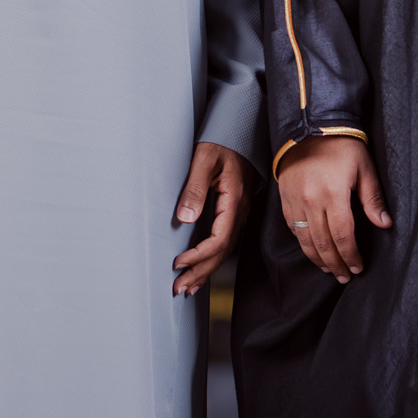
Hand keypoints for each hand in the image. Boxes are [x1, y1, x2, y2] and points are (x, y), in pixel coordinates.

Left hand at [172, 141, 255, 295]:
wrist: (239, 128)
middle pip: (223, 252)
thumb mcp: (204, 159)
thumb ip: (195, 188)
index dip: (199, 255)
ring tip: (189, 287)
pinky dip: (212, 259)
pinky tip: (202, 267)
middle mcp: (239, 211)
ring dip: (206, 270)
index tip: (178, 263)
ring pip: (225, 250)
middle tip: (180, 289)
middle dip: (201, 272)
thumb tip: (186, 218)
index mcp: (234, 201)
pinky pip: (225, 241)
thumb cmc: (222, 141)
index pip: (219, 239)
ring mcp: (238, 212)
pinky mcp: (233, 210)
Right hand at [277, 136, 391, 282]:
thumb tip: (384, 224)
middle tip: (345, 276)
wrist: (309, 127)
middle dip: (336, 264)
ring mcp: (295, 201)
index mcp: (333, 194)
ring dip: (319, 259)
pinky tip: (313, 251)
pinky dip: (303, 244)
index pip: (343, 236)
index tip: (358, 267)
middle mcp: (311, 201)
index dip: (351, 255)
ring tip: (330, 270)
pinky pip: (293, 229)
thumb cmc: (341, 145)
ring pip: (305, 240)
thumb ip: (372, 198)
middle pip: (324, 243)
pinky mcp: (285, 199)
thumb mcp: (364, 167)